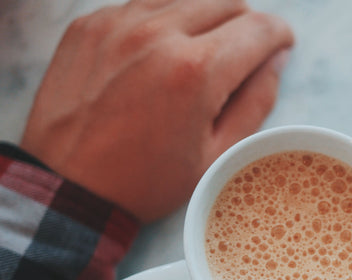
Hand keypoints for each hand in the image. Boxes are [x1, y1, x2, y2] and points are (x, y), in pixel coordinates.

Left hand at [21, 0, 293, 221]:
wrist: (69, 189)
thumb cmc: (146, 181)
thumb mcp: (217, 156)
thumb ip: (256, 101)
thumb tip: (276, 60)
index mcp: (196, 72)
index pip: (258, 29)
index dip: (280, 35)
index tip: (282, 44)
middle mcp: (158, 34)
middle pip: (226, 2)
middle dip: (247, 23)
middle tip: (245, 53)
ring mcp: (118, 23)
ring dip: (207, 19)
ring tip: (204, 53)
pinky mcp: (90, 25)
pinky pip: (144, 5)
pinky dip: (166, 22)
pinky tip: (163, 54)